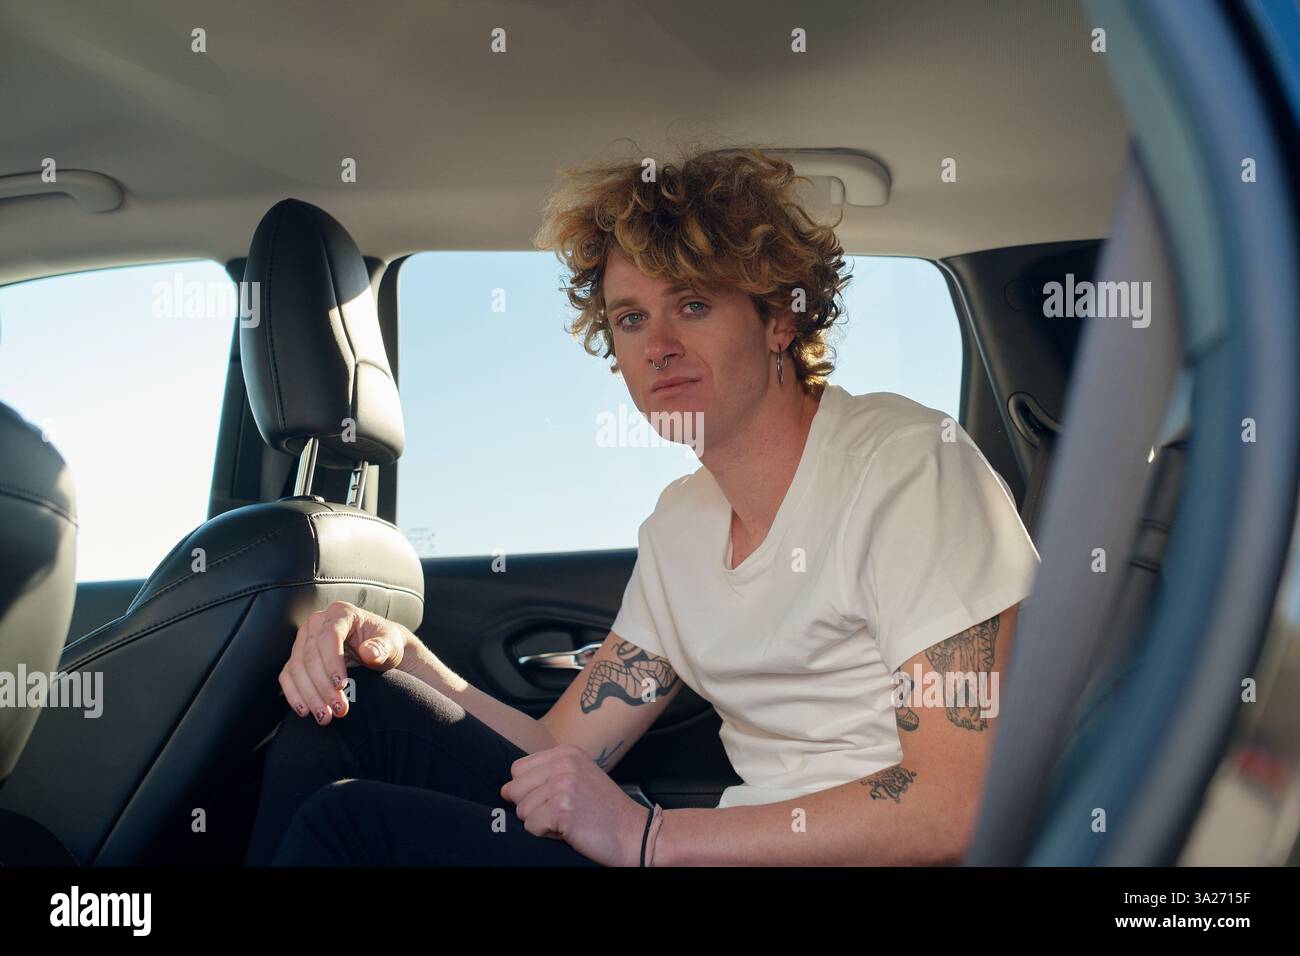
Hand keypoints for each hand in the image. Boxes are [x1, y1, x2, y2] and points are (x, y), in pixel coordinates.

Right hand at [277, 600, 411, 724]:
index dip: (332, 662)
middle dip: (323, 687)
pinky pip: (288, 676)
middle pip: (310, 656)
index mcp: (341, 613)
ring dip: (309, 696)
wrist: (380, 649)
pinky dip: (294, 694)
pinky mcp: (298, 656)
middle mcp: (318, 623)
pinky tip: (305, 710)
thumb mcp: (391, 643)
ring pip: (296, 668)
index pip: (328, 637)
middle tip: (339, 710)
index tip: (341, 686)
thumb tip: (368, 652)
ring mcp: (305, 639)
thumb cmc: (386, 643)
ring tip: (325, 716)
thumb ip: (382, 647)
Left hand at [500, 744, 647, 866]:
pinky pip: (531, 827)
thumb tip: (505, 789)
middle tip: (560, 813)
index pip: (518, 769)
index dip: (529, 791)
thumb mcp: (578, 777)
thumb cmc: (604, 811)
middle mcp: (564, 763)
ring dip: (540, 823)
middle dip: (531, 808)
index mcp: (566, 752)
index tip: (553, 799)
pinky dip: (546, 835)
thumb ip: (546, 775)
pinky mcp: (562, 809)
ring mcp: (563, 785)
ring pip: (522, 810)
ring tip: (568, 820)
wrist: (633, 833)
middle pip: (515, 789)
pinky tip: (569, 830)